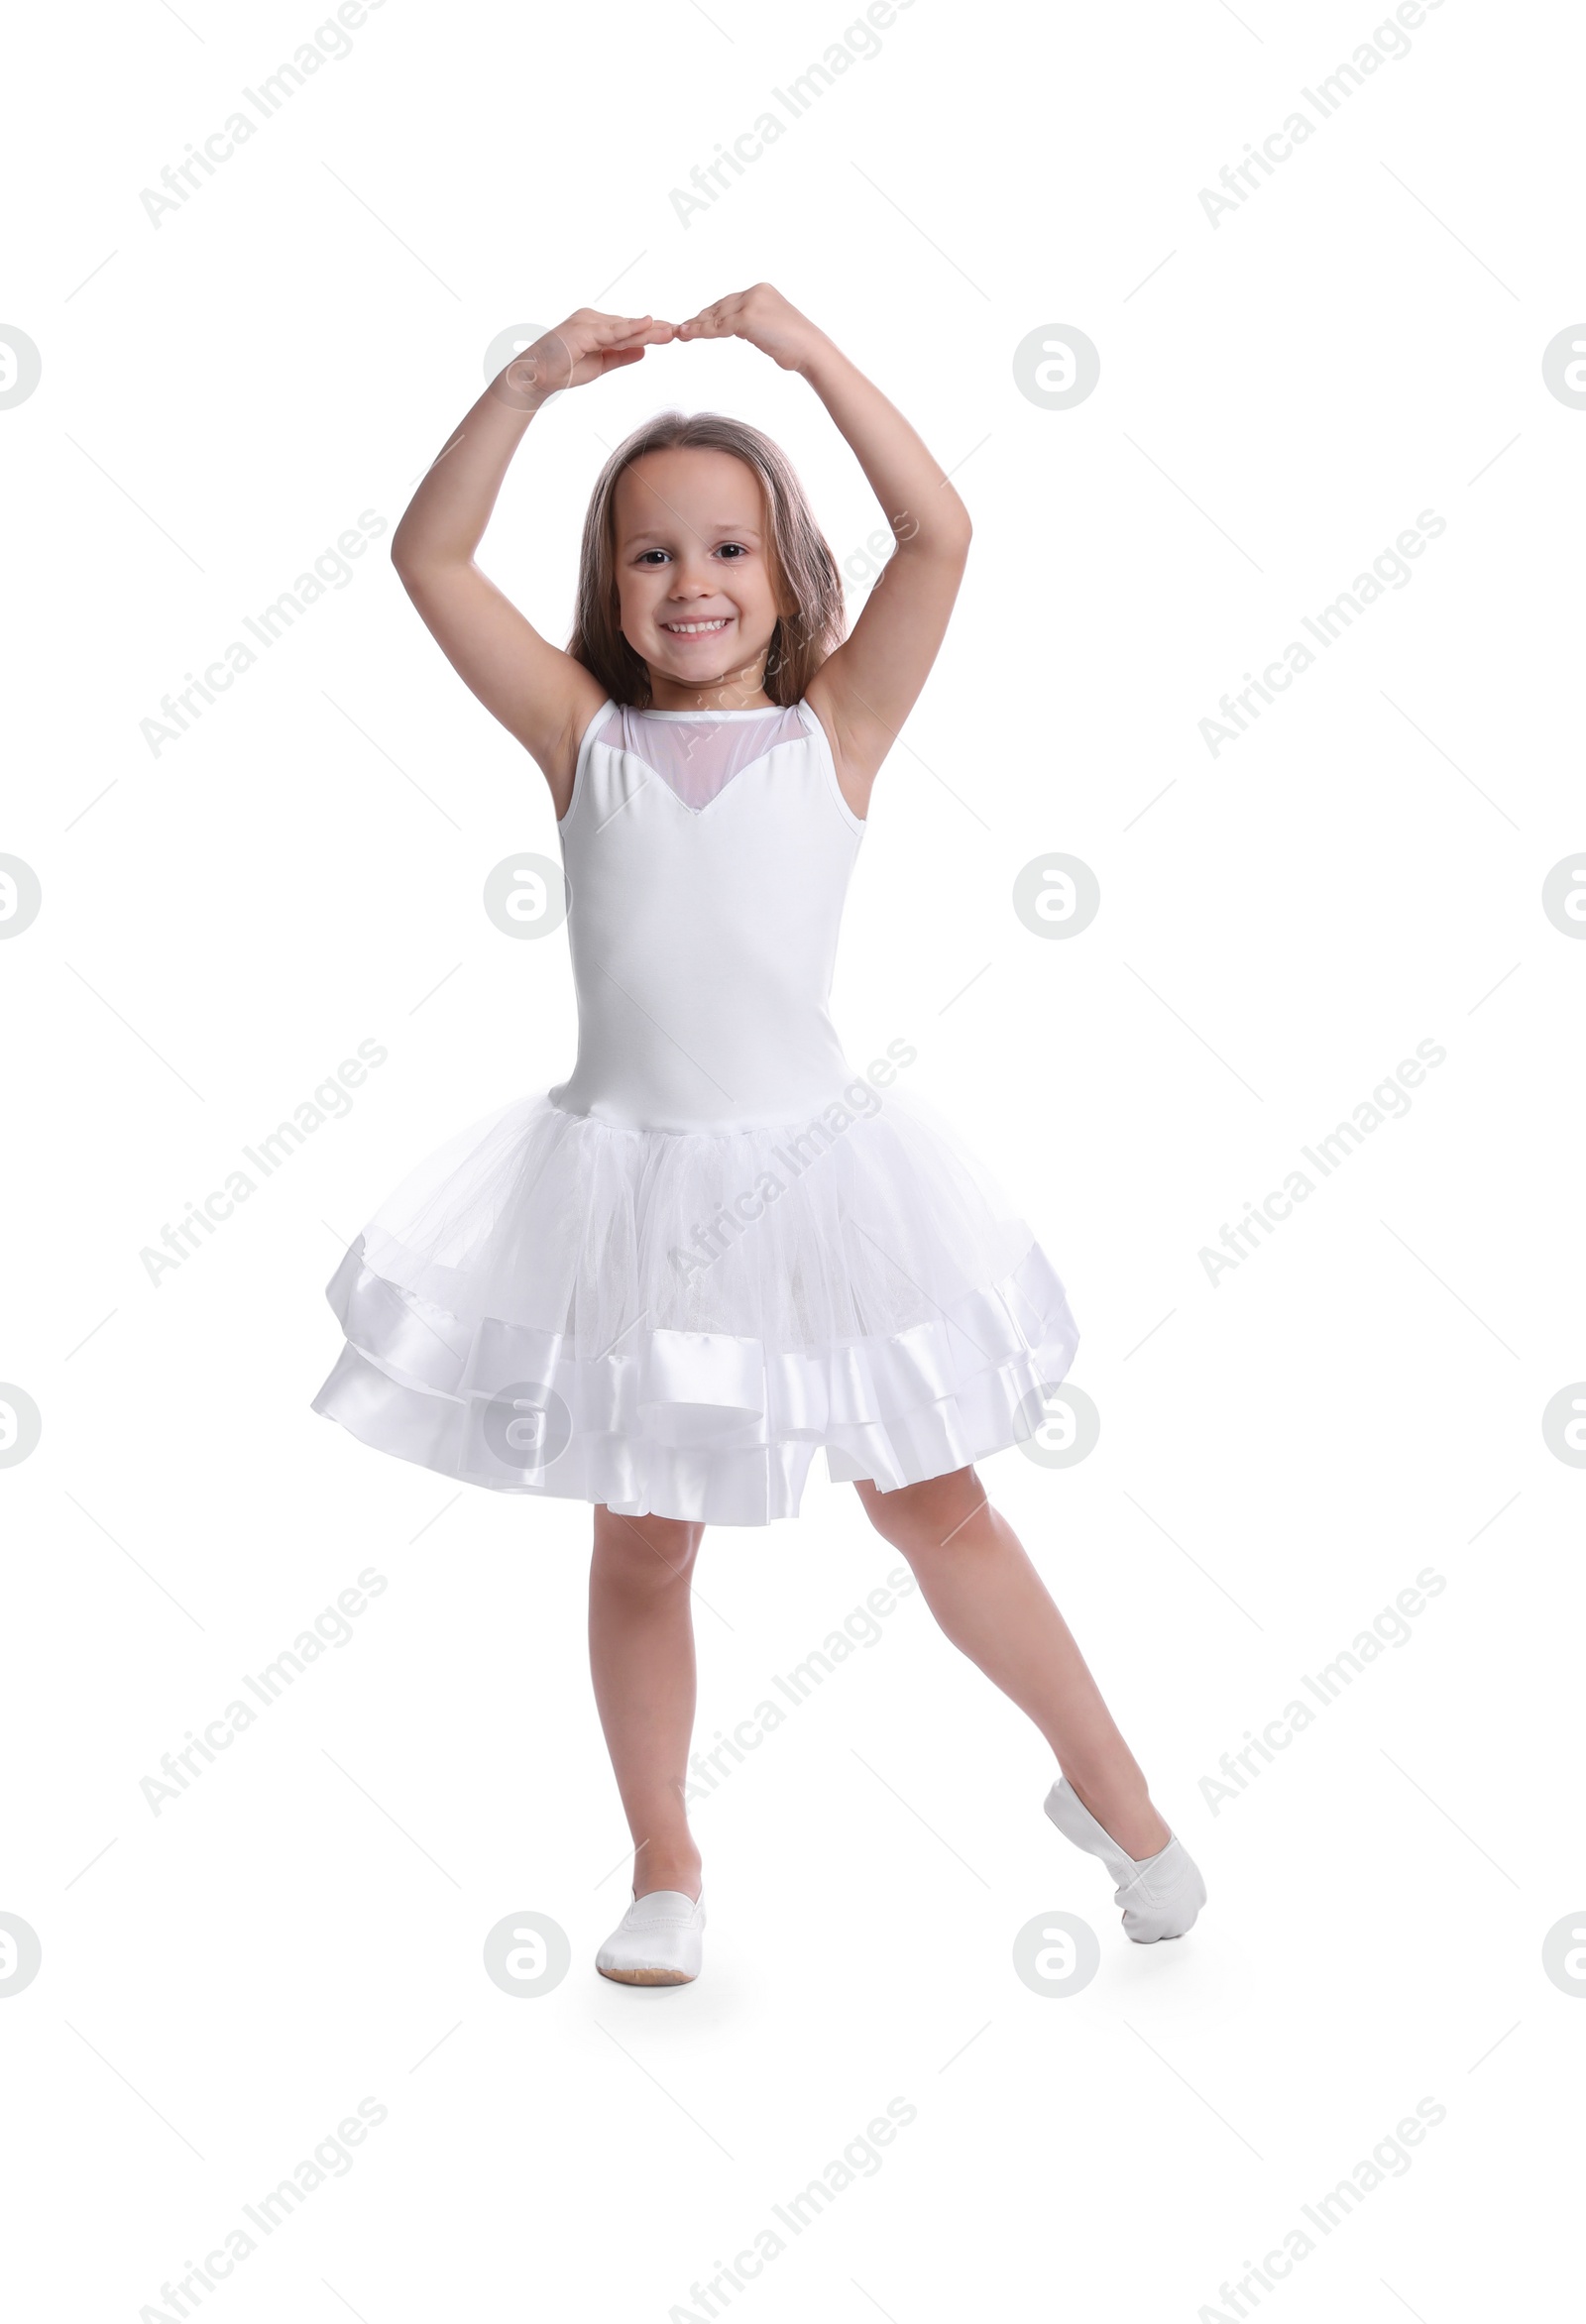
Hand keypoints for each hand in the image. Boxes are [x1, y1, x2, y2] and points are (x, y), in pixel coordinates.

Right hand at [494, 308, 674, 404]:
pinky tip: (647, 323)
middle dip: (654, 329)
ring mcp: (587, 322)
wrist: (537, 377)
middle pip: (629, 326)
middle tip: (679, 330)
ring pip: (624, 328)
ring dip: (649, 330)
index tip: (671, 334)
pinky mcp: (583, 331)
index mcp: (597, 326)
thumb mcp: (600, 365)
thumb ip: (621, 356)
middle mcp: (593, 319)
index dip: (650, 333)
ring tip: (670, 331)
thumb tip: (643, 351)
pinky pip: (611, 331)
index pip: (628, 329)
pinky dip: (630, 328)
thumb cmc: (564, 370)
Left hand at [674, 284, 824, 374]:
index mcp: (762, 290)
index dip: (711, 314)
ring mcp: (751, 303)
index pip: (729, 302)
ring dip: (697, 326)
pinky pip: (718, 327)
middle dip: (700, 319)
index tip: (696, 323)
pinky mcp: (747, 318)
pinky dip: (701, 332)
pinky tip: (688, 334)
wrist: (811, 351)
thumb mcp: (770, 328)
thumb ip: (754, 323)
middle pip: (720, 306)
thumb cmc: (795, 347)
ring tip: (681, 332)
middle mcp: (755, 292)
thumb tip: (736, 327)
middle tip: (683, 328)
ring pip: (717, 316)